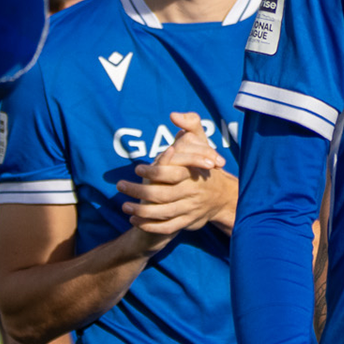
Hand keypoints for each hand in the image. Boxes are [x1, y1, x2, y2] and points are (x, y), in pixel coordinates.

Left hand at [119, 113, 233, 235]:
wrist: (222, 196)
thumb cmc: (204, 164)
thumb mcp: (202, 141)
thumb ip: (190, 125)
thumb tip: (174, 115)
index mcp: (193, 173)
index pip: (172, 173)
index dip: (154, 172)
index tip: (136, 168)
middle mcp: (192, 192)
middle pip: (162, 195)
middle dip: (138, 191)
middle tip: (120, 186)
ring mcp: (190, 209)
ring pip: (163, 213)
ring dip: (141, 211)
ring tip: (124, 206)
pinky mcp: (187, 222)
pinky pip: (167, 228)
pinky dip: (150, 226)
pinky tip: (134, 221)